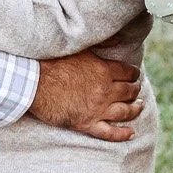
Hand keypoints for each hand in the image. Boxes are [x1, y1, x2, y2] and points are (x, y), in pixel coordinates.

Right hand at [28, 49, 142, 143]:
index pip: (128, 72)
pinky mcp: (86, 123)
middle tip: (136, 90)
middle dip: (135, 90)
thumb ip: (103, 42)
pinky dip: (122, 134)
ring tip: (139, 107)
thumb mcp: (80, 48)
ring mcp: (96, 109)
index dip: (133, 73)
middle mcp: (105, 90)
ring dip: (135, 109)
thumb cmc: (52, 62)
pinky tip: (131, 133)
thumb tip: (120, 38)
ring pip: (124, 112)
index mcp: (104, 70)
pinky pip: (110, 133)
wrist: (32, 82)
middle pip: (129, 92)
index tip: (134, 75)